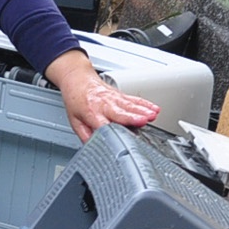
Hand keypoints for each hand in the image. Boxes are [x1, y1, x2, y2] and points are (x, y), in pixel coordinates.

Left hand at [45, 50, 159, 142]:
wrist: (77, 80)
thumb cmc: (76, 100)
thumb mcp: (75, 122)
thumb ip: (85, 136)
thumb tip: (94, 149)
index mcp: (91, 113)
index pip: (103, 124)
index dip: (112, 130)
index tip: (122, 136)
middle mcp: (104, 105)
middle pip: (120, 112)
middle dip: (132, 117)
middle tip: (144, 120)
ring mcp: (113, 99)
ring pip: (129, 105)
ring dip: (142, 110)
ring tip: (152, 115)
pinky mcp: (120, 95)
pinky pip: (134, 99)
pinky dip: (145, 104)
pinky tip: (154, 108)